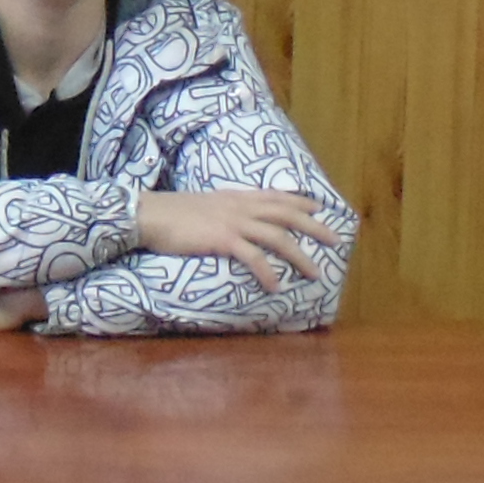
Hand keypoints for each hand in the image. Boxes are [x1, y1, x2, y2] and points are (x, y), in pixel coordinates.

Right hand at [133, 189, 336, 287]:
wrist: (148, 214)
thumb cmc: (171, 213)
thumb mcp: (205, 204)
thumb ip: (224, 210)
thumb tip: (234, 221)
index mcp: (236, 197)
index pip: (276, 196)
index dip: (300, 201)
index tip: (320, 208)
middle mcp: (240, 207)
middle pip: (286, 214)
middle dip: (314, 227)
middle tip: (335, 240)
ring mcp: (232, 222)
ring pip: (277, 237)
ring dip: (300, 256)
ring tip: (315, 273)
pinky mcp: (222, 239)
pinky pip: (253, 257)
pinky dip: (268, 272)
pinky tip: (276, 286)